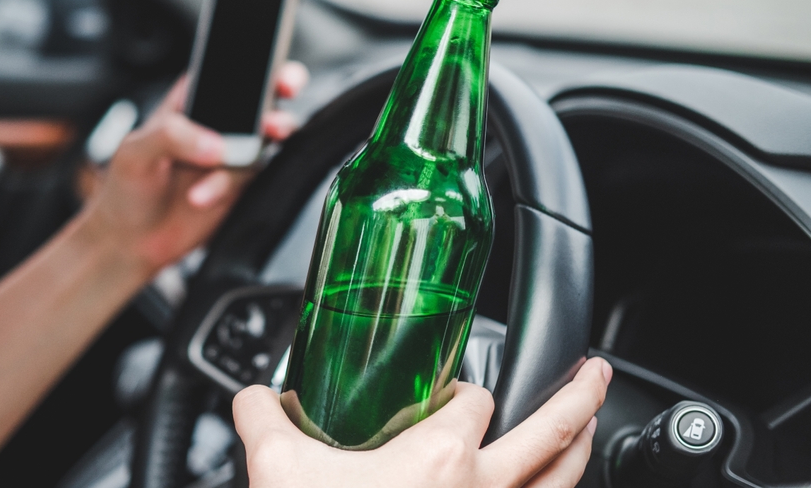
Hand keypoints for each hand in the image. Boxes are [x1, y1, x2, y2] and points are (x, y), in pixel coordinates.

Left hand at [78, 61, 308, 279]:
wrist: (132, 241)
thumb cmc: (127, 187)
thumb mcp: (135, 152)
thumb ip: (171, 136)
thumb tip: (213, 144)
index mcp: (192, 98)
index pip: (227, 70)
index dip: (253, 64)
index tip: (267, 70)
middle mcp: (218, 121)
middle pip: (263, 95)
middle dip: (281, 91)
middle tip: (282, 101)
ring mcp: (233, 151)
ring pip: (267, 135)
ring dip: (257, 144)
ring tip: (232, 159)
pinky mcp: (241, 182)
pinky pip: (252, 175)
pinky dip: (228, 185)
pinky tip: (200, 196)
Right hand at [233, 357, 611, 487]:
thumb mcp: (278, 470)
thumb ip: (261, 416)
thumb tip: (254, 396)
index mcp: (440, 458)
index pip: (476, 401)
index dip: (468, 387)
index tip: (453, 392)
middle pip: (553, 433)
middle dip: (580, 396)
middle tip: (594, 371)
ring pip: (565, 482)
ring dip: (585, 446)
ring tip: (594, 423)